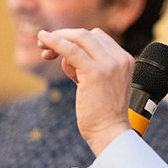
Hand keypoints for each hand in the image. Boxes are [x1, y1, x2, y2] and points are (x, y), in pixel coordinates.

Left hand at [37, 27, 133, 154]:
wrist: (110, 133)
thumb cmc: (103, 114)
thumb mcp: (101, 84)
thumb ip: (88, 67)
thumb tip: (65, 57)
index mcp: (125, 59)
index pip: (98, 37)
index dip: (76, 39)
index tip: (59, 49)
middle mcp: (119, 58)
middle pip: (87, 34)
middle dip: (64, 36)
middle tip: (44, 47)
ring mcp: (109, 64)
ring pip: (79, 38)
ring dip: (57, 39)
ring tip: (42, 48)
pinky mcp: (95, 72)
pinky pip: (71, 50)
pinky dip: (55, 42)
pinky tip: (42, 39)